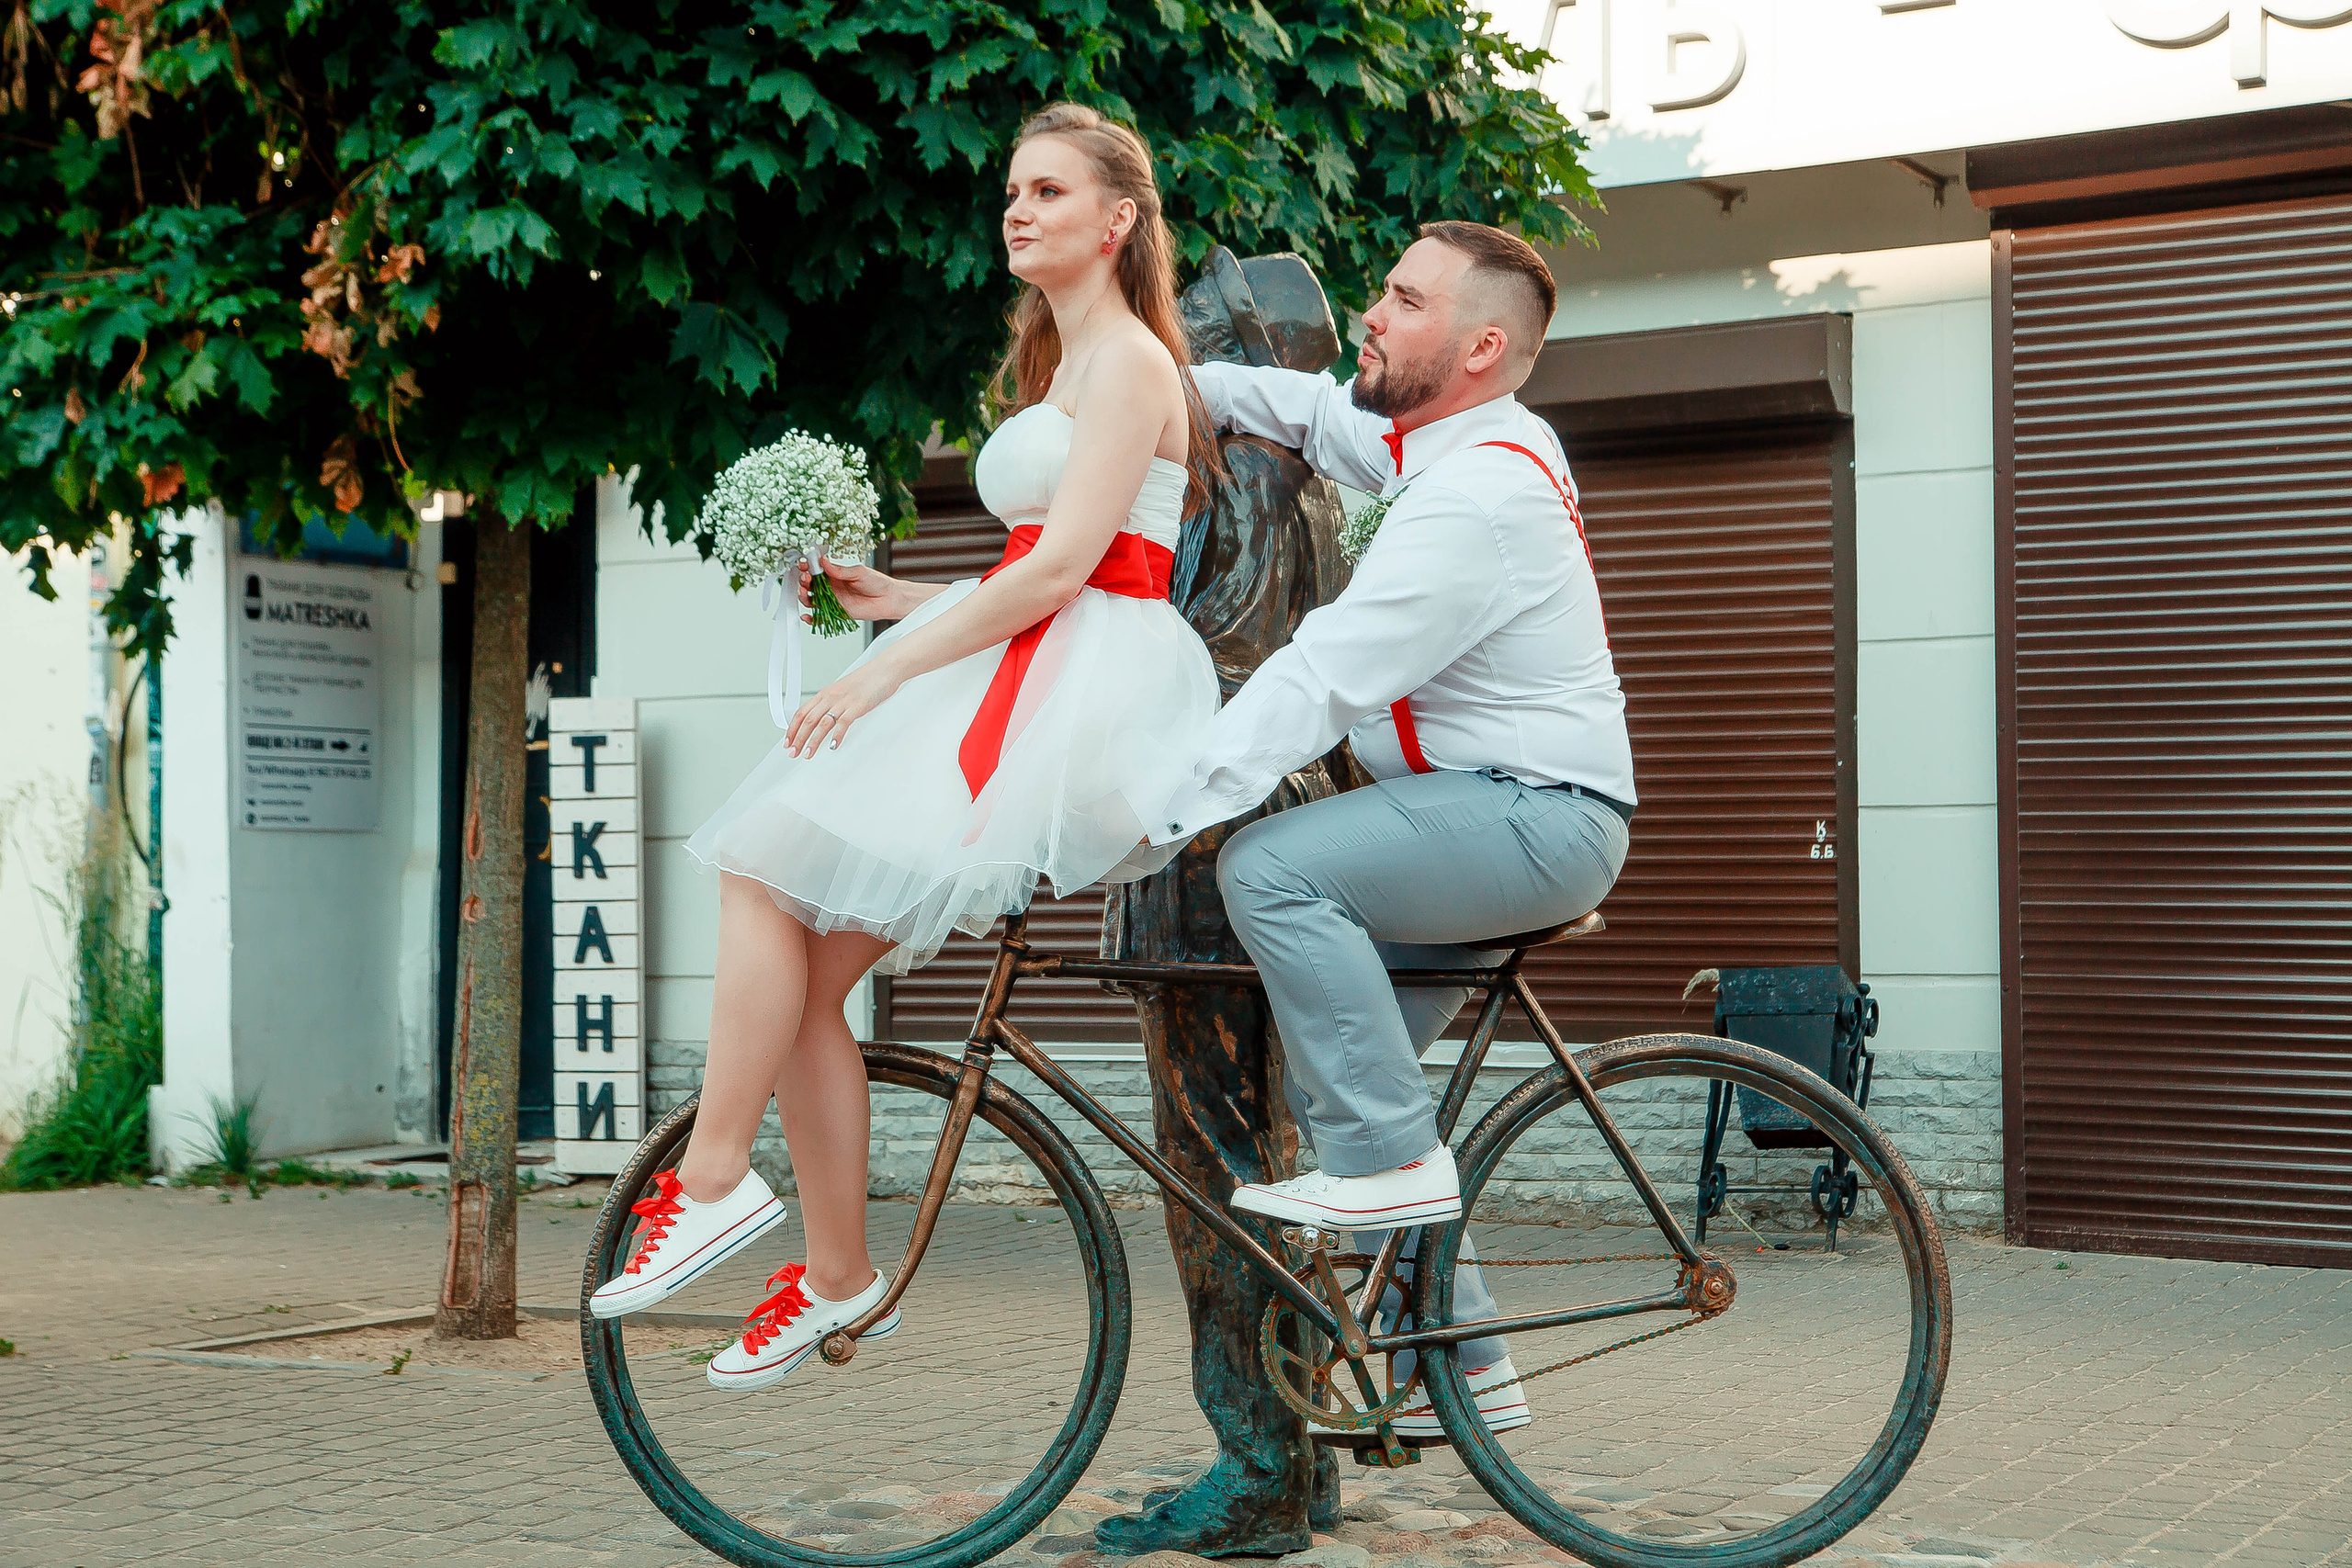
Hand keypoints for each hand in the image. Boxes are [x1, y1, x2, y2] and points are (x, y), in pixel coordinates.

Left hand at [786, 660, 903, 756]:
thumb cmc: (867, 680)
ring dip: (813, 741)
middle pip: (808, 720)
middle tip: (793, 753)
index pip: (802, 713)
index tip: (787, 742)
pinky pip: (843, 723)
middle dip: (798, 738)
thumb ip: (832, 704)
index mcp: (825, 693)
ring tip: (808, 754)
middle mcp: (830, 697)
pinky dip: (836, 736)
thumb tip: (822, 719)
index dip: (792, 728)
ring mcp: (843, 702)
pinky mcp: (857, 706)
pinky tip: (832, 746)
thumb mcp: (843, 691)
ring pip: (822, 723)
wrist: (884, 669)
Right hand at [798, 558, 910, 623]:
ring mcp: (832, 601)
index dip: (807, 567)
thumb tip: (823, 561)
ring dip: (804, 596)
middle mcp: (831, 587)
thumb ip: (840, 570)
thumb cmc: (877, 583)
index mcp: (834, 574)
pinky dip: (812, 618)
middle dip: (803, 581)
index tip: (804, 565)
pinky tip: (807, 617)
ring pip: (811, 600)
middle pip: (809, 585)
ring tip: (803, 592)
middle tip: (805, 578)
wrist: (889, 599)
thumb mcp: (858, 572)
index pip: (815, 570)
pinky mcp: (837, 613)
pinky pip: (820, 617)